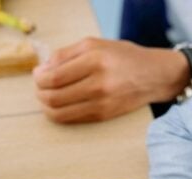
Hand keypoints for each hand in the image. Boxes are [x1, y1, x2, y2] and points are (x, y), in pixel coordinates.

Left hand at [33, 37, 187, 122]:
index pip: (55, 76)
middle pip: (54, 97)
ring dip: (46, 106)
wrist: (154, 76)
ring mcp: (101, 103)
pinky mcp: (103, 116)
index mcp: (95, 60)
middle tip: (40, 87)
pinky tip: (59, 105)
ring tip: (46, 97)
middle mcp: (99, 83)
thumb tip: (42, 70)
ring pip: (60, 112)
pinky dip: (59, 114)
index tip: (37, 75)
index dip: (39, 78)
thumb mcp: (95, 44)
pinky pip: (72, 120)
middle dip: (40, 93)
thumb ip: (66, 54)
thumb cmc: (122, 57)